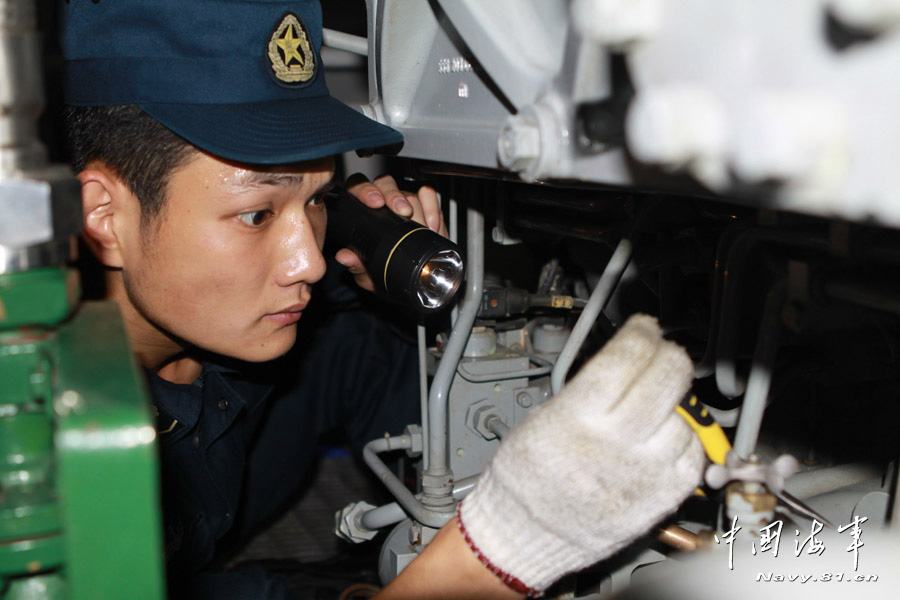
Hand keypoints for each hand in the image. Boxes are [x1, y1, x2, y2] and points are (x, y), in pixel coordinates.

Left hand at [335, 174, 447, 291]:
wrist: (416, 281)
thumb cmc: (387, 273)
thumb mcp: (369, 275)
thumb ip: (357, 265)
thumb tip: (344, 257)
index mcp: (362, 212)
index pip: (357, 188)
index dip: (365, 190)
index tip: (376, 203)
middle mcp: (383, 203)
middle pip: (385, 183)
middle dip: (394, 195)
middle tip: (403, 211)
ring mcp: (405, 203)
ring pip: (408, 192)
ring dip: (417, 210)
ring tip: (422, 228)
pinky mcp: (426, 206)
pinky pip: (428, 195)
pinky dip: (432, 209)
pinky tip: (431, 226)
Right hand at [457, 314, 704, 595]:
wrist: (523, 534)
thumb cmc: (525, 479)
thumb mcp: (543, 416)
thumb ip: (588, 388)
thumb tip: (626, 358)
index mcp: (576, 417)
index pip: (626, 356)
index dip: (641, 333)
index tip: (643, 327)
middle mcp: (614, 442)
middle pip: (668, 377)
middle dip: (669, 355)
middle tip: (661, 352)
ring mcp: (644, 472)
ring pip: (685, 416)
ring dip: (676, 401)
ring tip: (655, 404)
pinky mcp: (662, 499)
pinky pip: (694, 456)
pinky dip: (686, 440)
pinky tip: (665, 436)